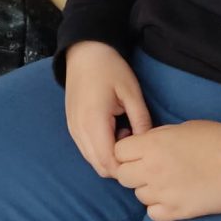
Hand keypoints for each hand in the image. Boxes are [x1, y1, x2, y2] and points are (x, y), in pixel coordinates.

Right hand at [64, 41, 152, 178]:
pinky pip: (86, 150)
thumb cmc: (110, 69)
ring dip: (110, 157)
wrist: (84, 53)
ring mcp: (73, 129)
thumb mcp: (131, 92)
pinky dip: (100, 150)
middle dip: (120, 165)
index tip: (143, 156)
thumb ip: (141, 121)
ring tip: (124, 134)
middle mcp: (79, 130)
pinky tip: (113, 131)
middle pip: (100, 167)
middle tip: (136, 145)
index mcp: (94, 121)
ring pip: (92, 161)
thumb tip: (148, 146)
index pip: (109, 163)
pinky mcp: (71, 126)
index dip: (128, 167)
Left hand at [114, 120, 220, 220]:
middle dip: (132, 171)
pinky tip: (171, 197)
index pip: (118, 152)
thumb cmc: (214, 139)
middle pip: (123, 176)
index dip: (127, 152)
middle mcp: (152, 170)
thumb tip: (143, 147)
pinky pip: (153, 214)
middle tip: (148, 168)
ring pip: (138, 195)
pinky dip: (159, 207)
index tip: (137, 152)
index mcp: (152, 145)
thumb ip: (156, 138)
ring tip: (166, 182)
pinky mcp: (177, 211)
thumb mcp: (180, 128)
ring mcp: (164, 193)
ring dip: (147, 189)